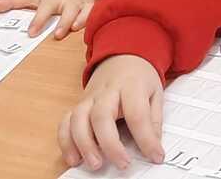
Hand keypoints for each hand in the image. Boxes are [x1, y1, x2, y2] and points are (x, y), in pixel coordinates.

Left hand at [0, 0, 99, 38]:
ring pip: (83, 12)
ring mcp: (80, 5)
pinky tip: (96, 27)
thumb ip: (15, 2)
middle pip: (65, 11)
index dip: (38, 21)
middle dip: (62, 22)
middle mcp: (66, 2)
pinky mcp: (92, 7)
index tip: (31, 33)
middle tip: (57, 34)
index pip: (43, 10)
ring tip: (75, 28)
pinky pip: (96, 13)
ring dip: (80, 20)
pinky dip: (96, 19)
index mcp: (51, 0)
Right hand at [59, 54, 163, 170]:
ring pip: (78, 119)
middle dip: (109, 143)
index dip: (145, 138)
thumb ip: (154, 121)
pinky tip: (74, 158)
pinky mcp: (78, 105)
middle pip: (101, 116)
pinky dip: (66, 142)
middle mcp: (106, 91)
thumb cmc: (138, 76)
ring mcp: (89, 98)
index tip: (155, 156)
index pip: (137, 113)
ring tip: (95, 164)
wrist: (121, 56)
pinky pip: (66, 122)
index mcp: (131, 85)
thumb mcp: (155, 93)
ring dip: (84, 144)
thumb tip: (153, 148)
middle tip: (122, 163)